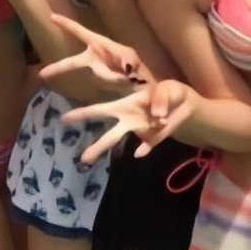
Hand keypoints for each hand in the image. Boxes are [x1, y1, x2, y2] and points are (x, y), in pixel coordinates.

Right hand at [39, 13, 149, 98]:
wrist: (142, 84)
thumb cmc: (137, 65)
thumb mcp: (133, 59)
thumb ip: (127, 61)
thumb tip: (123, 68)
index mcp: (99, 43)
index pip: (79, 31)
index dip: (66, 24)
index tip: (51, 17)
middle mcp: (94, 55)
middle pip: (73, 62)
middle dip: (59, 68)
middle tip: (42, 74)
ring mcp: (96, 68)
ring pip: (97, 76)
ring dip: (112, 78)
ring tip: (128, 78)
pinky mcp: (100, 80)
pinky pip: (101, 83)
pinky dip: (112, 83)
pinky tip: (124, 83)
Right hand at [61, 78, 196, 163]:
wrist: (186, 104)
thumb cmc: (170, 92)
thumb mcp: (167, 88)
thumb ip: (160, 97)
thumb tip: (157, 116)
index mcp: (125, 105)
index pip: (101, 110)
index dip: (83, 114)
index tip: (64, 119)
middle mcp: (127, 120)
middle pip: (108, 134)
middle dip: (95, 146)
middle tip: (80, 158)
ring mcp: (139, 130)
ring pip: (120, 141)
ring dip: (107, 150)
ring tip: (90, 162)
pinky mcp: (154, 138)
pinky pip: (147, 144)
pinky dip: (144, 147)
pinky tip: (139, 152)